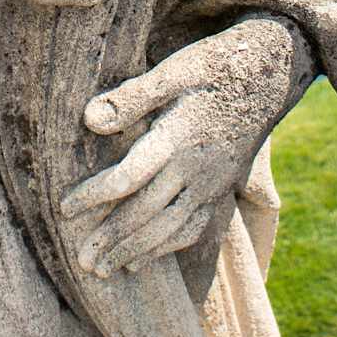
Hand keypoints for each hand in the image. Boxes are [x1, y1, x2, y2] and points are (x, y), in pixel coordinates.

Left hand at [60, 21, 299, 275]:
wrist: (270, 76)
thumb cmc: (215, 66)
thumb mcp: (174, 70)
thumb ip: (132, 97)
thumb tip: (89, 119)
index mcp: (178, 139)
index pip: (129, 177)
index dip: (95, 195)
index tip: (65, 208)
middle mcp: (195, 170)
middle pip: (147, 213)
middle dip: (111, 238)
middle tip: (81, 260)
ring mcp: (211, 185)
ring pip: (169, 229)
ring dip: (135, 252)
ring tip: (103, 270)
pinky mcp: (220, 191)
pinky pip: (192, 229)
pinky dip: (165, 248)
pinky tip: (141, 261)